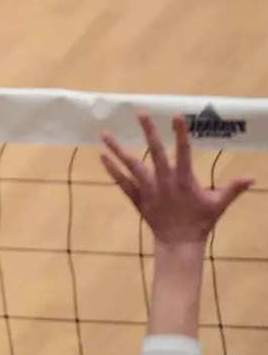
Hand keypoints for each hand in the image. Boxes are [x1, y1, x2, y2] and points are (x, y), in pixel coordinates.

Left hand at [101, 112, 253, 248]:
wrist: (179, 242)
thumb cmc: (200, 221)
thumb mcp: (218, 204)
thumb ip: (233, 188)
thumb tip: (252, 177)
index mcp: (184, 179)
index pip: (183, 151)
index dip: (180, 133)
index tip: (176, 115)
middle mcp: (164, 180)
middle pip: (154, 152)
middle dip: (148, 132)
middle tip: (140, 112)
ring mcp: (148, 188)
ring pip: (131, 165)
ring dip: (118, 149)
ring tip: (105, 134)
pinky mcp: (137, 197)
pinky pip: (122, 182)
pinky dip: (112, 169)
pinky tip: (102, 156)